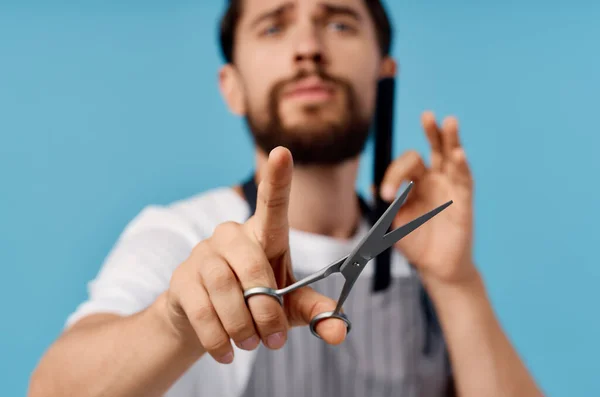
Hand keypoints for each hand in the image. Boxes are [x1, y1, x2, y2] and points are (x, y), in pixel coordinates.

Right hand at [164, 147, 346, 363]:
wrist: (204, 318)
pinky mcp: (181, 278)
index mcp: (263, 236)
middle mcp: (231, 236)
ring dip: (240, 324)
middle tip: (272, 339)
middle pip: (251, 263)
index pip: (272, 202)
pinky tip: (226, 352)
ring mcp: (202, 255)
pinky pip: (200, 308)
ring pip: (223, 286)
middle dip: (265, 307)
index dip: (278, 178)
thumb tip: (338, 330)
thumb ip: (313, 312)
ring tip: (251, 344)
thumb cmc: (254, 301)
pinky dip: (216, 337)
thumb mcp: (288, 307)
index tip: (283, 152)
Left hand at [379, 111, 475, 285]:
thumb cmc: (414, 243)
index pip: (405, 165)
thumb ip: (385, 206)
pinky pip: (463, 179)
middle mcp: (433, 180)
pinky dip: (461, 165)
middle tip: (426, 115)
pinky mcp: (463, 200)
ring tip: (449, 121)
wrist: (435, 267)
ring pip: (451, 157)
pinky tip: (458, 152)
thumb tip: (373, 187)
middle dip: (430, 133)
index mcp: (413, 183)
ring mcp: (449, 187)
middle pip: (433, 149)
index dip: (393, 175)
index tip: (386, 195)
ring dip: (450, 139)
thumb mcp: (392, 223)